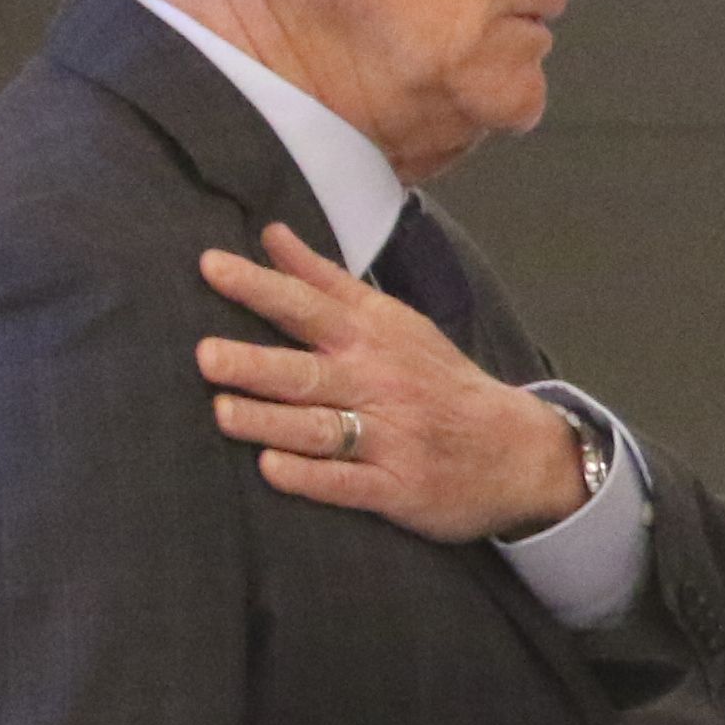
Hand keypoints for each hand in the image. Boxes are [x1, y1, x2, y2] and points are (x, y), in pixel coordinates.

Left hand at [195, 226, 588, 544]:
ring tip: (223, 412)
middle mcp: (378, 385)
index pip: (309, 306)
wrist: (517, 450)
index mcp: (374, 339)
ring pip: (321, 429)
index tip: (211, 267)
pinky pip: (347, 484)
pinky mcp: (398, 489)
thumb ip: (326, 282)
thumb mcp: (394, 321)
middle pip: (309, 371)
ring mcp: (390, 439)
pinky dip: (310, 477)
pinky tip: (272, 468)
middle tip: (207, 356)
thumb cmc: (439, 381)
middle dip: (257, 363)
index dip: (260, 287)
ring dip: (271, 421)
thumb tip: (272, 236)